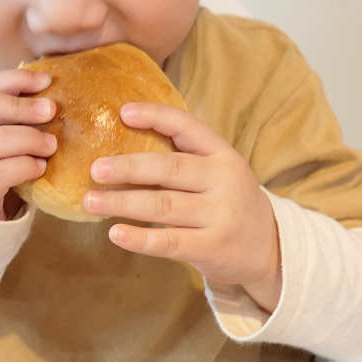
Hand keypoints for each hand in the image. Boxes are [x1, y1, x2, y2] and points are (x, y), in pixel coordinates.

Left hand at [83, 103, 281, 311]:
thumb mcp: (218, 169)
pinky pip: (169, 242)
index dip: (156, 116)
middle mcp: (223, 181)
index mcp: (222, 154)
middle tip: (95, 169)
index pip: (188, 126)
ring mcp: (218, 216)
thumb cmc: (227, 199)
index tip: (123, 113)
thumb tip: (123, 137)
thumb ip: (184, 154)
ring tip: (91, 201)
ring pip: (163, 205)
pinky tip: (115, 233)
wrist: (269, 246)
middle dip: (128, 167)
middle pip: (169, 168)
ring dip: (123, 202)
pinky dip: (140, 239)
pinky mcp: (211, 248)